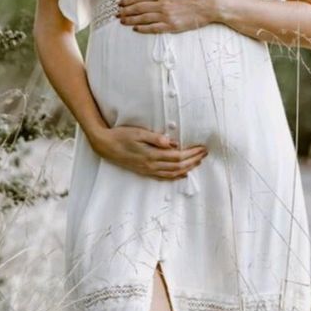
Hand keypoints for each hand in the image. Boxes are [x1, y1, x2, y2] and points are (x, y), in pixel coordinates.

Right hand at [92, 125, 207, 179]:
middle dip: (193, 160)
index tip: (201, 148)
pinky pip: (163, 177)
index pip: (177, 156)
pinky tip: (182, 174)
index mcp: (151, 155)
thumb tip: (172, 143)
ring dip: (187, 168)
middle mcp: (151, 165)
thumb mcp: (138, 133)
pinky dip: (175, 176)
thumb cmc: (121, 136)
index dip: (191, 153)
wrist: (105, 145)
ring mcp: (147, 170)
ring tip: (198, 162)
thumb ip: (156, 138)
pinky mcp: (144, 171)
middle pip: (178, 166)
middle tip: (204, 154)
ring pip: (172, 173)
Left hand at [116, 0, 219, 32]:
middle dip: (126, 11)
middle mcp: (162, 4)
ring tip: (122, 21)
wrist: (210, 3)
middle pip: (139, 8)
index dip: (128, 0)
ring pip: (143, 19)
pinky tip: (136, 29)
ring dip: (131, 20)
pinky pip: (154, 28)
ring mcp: (166, 16)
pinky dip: (143, 29)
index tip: (120, 3)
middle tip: (117, 14)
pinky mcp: (172, 26)